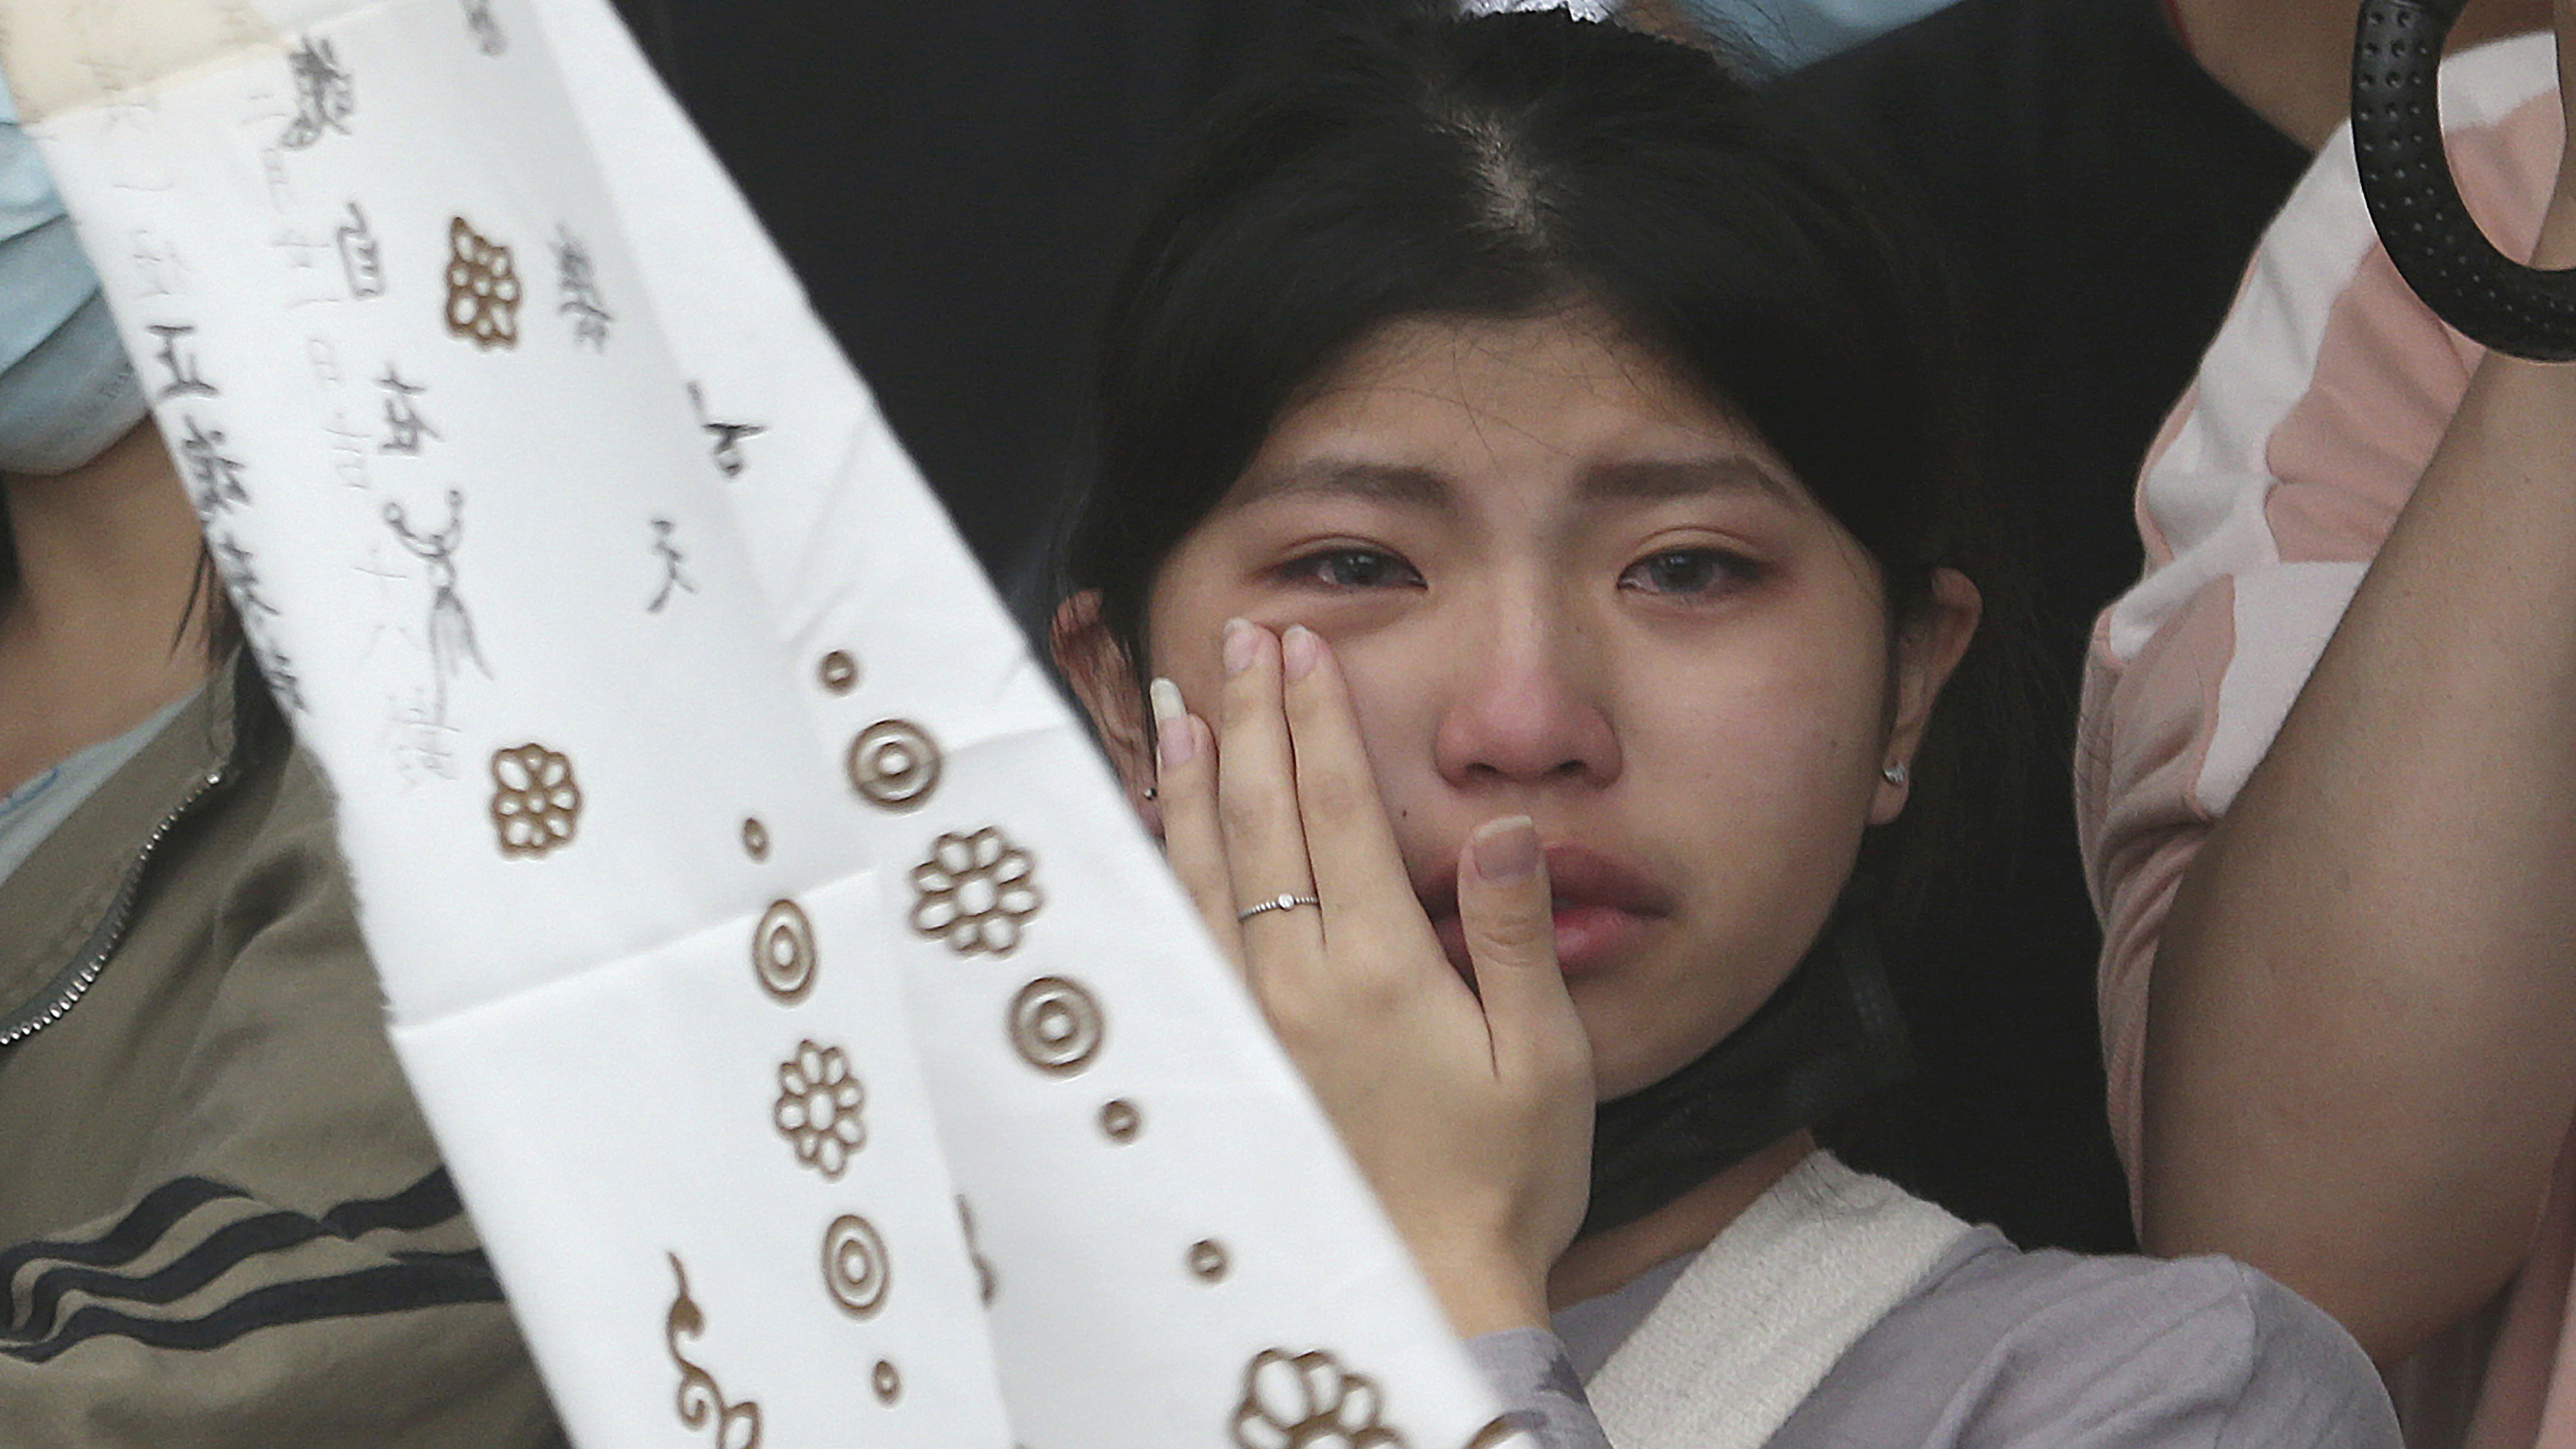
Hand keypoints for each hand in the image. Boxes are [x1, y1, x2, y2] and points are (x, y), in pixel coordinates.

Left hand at [1149, 619, 1593, 1335]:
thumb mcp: (1543, 1056)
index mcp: (1379, 966)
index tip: (1303, 644)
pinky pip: (1184, 935)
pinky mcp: (1233, 1050)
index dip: (1317, 717)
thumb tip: (1501, 824)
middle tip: (1243, 636)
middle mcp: (1298, 979)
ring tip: (1182, 699)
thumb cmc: (1504, 1175)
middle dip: (1250, 716)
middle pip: (1261, 816)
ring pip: (1205, 868)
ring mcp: (1253, 1016)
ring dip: (1193, 776)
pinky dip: (1169, 864)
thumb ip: (1511, 933)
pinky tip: (1160, 824)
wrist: (1429, 1283)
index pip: (1336, 807)